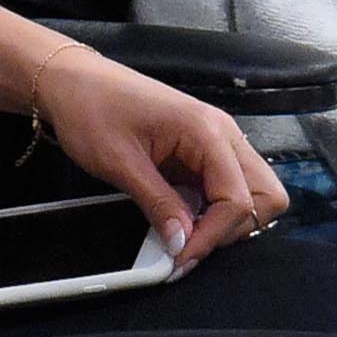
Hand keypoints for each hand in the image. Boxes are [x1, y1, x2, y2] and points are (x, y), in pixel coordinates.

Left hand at [33, 47, 285, 265]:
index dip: (213, 236)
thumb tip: (183, 244)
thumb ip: (158, 204)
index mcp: (206, 130)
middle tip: (193, 242)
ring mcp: (215, 140)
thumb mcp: (119, 162)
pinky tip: (181, 216)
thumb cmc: (90, 108)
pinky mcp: (201, 149)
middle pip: (266, 195)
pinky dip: (212, 209)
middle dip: (235, 228)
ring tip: (186, 232)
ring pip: (252, 192)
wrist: (69, 79)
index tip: (182, 257)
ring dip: (226, 220)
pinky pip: (226, 186)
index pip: (239, 199)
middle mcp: (221, 133)